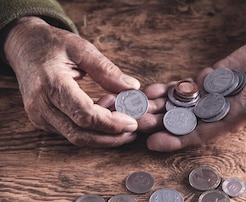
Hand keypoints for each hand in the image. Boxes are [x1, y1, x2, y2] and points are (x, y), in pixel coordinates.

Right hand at [3, 17, 140, 146]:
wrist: (23, 47)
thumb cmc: (52, 45)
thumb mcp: (81, 48)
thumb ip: (106, 69)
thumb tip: (132, 87)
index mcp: (50, 83)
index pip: (84, 115)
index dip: (110, 123)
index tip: (132, 121)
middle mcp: (41, 105)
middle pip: (80, 134)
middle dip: (110, 137)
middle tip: (134, 130)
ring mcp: (40, 116)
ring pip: (75, 137)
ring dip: (103, 135)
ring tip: (124, 120)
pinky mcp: (43, 121)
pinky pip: (70, 131)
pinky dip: (92, 129)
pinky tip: (107, 116)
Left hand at [143, 14, 245, 151]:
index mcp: (233, 119)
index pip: (201, 134)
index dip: (178, 139)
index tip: (155, 142)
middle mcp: (220, 110)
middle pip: (184, 120)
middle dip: (160, 122)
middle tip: (135, 119)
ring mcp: (213, 94)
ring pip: (181, 103)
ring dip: (160, 106)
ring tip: (136, 104)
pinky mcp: (211, 78)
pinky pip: (186, 85)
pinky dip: (170, 88)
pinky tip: (152, 89)